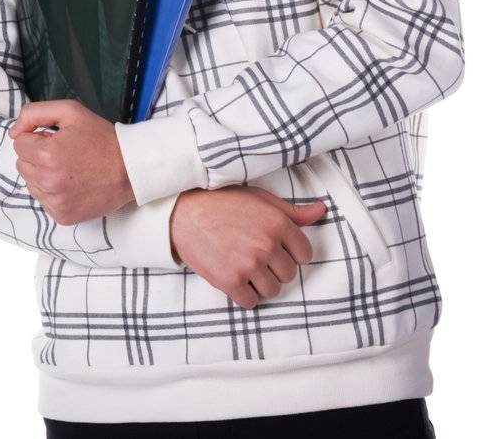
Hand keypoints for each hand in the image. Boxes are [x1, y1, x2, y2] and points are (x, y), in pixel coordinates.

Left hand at [9, 100, 132, 224]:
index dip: (37, 138)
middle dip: (37, 156)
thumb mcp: (70, 112)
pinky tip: (72, 184)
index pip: (19, 143)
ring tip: (69, 169)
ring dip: (43, 174)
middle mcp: (48, 181)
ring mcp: (55, 202)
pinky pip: (43, 200)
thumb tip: (13, 133)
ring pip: (31, 183)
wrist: (131, 169)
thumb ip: (34, 113)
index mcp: (46, 154)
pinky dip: (52, 192)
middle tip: (64, 153)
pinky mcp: (62, 216)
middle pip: (22, 164)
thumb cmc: (101, 139)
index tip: (56, 139)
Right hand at [169, 186, 326, 307]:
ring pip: (272, 290)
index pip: (305, 255)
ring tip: (243, 268)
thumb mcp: (258, 199)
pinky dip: (243, 295)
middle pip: (288, 275)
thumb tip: (321, 212)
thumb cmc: (220, 202)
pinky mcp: (229, 280)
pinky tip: (234, 279)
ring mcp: (248, 264)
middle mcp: (266, 245)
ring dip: (260, 283)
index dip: (289, 253)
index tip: (273, 249)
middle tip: (252, 256)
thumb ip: (292, 211)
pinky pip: (250, 301)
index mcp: (277, 223)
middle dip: (273, 268)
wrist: (180, 213)